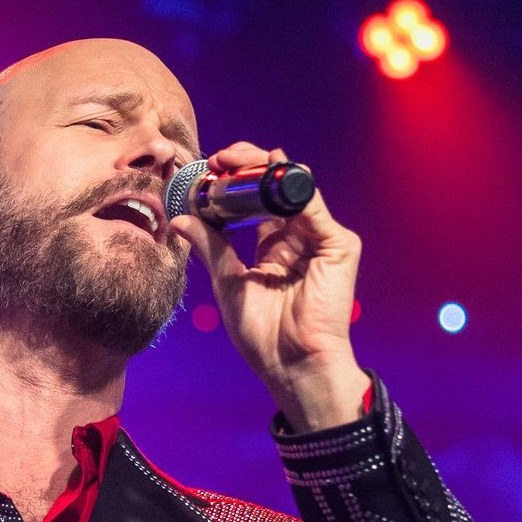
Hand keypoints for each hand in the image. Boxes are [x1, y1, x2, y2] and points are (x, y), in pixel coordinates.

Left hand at [183, 140, 370, 431]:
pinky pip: (312, 206)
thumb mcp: (228, 282)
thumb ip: (211, 247)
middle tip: (220, 158)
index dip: (236, 183)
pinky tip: (266, 173)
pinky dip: (289, 186)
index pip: (257, 201)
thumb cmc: (263, 335)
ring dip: (264, 168)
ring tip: (234, 161)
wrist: (292, 363)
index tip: (209, 170)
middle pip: (276, 187)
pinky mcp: (339, 245)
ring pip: (294, 187)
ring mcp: (321, 239)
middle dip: (249, 166)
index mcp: (275, 247)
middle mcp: (299, 238)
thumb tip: (181, 218)